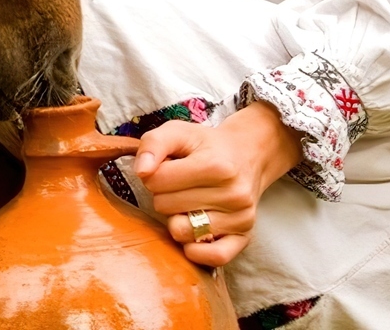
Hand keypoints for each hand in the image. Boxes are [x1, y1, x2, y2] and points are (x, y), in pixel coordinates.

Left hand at [132, 101, 303, 266]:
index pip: (156, 181)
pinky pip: (215, 257)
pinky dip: (196, 251)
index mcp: (216, 166)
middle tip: (179, 185)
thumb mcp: (178, 131)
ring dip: (175, 218)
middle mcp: (234, 194)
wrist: (247, 156)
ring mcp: (241, 218)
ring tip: (188, 202)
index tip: (167, 168)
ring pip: (181, 231)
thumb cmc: (205, 146)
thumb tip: (141, 172)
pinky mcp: (244, 237)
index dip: (153, 173)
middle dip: (164, 194)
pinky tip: (191, 234)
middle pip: (165, 206)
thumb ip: (153, 144)